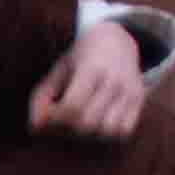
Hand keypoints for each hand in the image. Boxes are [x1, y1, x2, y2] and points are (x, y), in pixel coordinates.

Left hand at [30, 18, 143, 140]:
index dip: (56, 118)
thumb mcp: (58, 70)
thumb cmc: (80, 58)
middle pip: (88, 123)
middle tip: (62, 120)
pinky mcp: (140, 100)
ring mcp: (130, 91)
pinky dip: (108, 134)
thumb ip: (42, 97)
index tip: (50, 114)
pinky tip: (98, 122)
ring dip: (90, 134)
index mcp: (91, 68)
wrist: (116, 40)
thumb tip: (34, 128)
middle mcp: (114, 80)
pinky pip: (124, 132)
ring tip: (81, 121)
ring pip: (108, 131)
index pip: (72, 107)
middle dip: (69, 128)